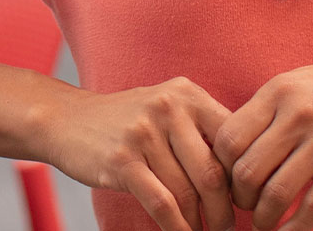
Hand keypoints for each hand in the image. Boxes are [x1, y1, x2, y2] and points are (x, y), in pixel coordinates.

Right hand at [39, 76, 237, 230]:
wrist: (65, 119)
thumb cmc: (126, 121)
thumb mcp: (167, 109)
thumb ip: (202, 130)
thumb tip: (246, 172)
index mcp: (187, 94)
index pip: (232, 141)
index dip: (244, 177)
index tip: (247, 201)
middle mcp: (168, 108)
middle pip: (213, 173)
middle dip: (226, 210)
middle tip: (230, 228)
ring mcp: (143, 133)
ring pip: (187, 193)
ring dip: (200, 224)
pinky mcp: (122, 160)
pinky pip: (161, 204)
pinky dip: (177, 227)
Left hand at [209, 45, 312, 230]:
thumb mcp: (297, 83)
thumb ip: (265, 112)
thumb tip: (228, 149)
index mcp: (277, 92)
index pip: (228, 139)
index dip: (221, 169)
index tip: (227, 181)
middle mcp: (298, 114)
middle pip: (246, 171)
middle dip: (239, 199)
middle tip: (244, 207)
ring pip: (275, 194)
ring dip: (263, 219)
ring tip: (263, 224)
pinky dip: (294, 227)